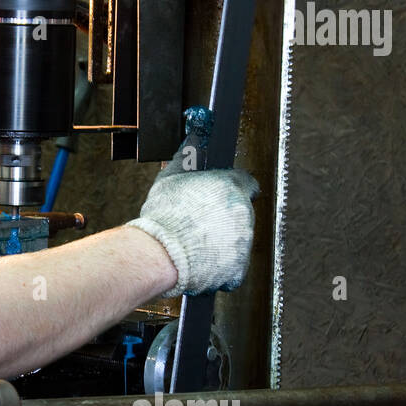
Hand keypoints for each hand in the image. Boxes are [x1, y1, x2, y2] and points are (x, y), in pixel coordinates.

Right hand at [125, 148, 258, 297]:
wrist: (160, 254)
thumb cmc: (163, 216)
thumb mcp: (170, 178)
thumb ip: (186, 157)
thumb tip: (193, 137)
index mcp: (231, 187)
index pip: (246, 182)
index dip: (233, 189)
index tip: (222, 195)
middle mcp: (243, 212)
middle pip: (240, 212)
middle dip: (223, 217)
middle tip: (200, 222)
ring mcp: (243, 242)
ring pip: (237, 239)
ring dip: (221, 240)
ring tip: (194, 242)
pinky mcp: (239, 267)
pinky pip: (233, 265)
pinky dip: (220, 265)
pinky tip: (200, 260)